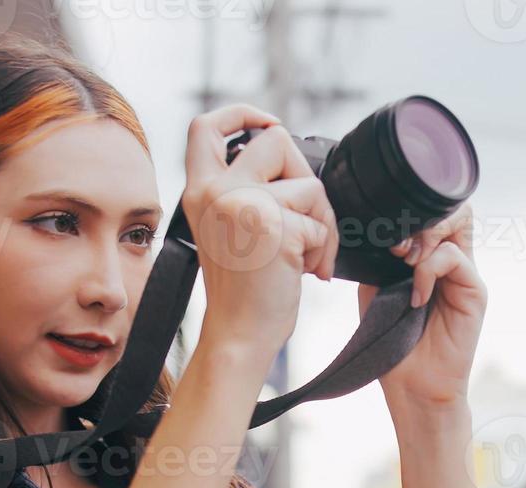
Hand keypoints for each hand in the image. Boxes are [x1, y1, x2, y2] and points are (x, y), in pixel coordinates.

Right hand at [181, 104, 339, 359]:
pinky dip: (325, 249)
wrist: (240, 335)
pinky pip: (321, 223)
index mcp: (200, 190)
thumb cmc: (244, 290)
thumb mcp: (228, 229)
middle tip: (304, 220)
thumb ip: (244, 191)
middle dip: (304, 177)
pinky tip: (306, 271)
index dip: (241, 113)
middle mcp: (216, 191)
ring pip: (310, 185)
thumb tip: (283, 155)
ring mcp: (244, 205)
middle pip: (276, 141)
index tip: (268, 124)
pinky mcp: (275, 226)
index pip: (205, 126)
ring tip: (304, 257)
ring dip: (322, 224)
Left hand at [363, 203, 485, 408]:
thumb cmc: (392, 343)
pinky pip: (454, 258)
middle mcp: (453, 263)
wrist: (412, 385)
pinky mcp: (475, 292)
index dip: (410, 213)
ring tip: (405, 266)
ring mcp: (466, 276)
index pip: (435, 213)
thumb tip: (378, 227)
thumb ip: (382, 258)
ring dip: (425, 239)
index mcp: (431, 259)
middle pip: (454, 209)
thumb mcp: (376, 290)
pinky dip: (428, 271)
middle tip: (397, 248)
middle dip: (422, 218)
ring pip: (458, 223)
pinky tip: (416, 297)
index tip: (384, 238)